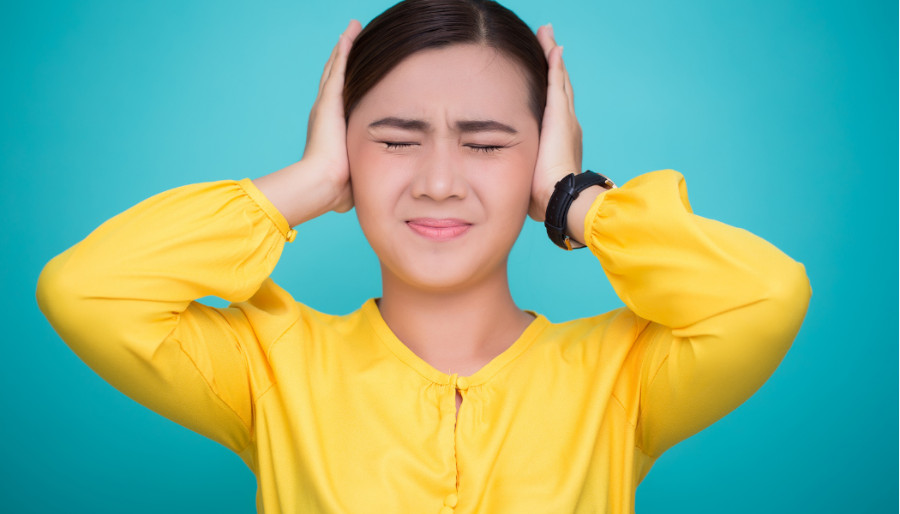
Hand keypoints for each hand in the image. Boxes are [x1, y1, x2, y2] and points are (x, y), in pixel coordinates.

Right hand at [301, 20, 361, 212]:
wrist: (323, 184)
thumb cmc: (335, 189)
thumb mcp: (348, 179)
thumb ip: (352, 179)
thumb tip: (353, 195)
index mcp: (329, 130)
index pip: (339, 101)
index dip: (344, 84)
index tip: (352, 71)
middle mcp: (324, 114)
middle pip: (335, 79)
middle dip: (342, 59)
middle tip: (349, 38)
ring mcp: (326, 105)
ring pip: (336, 69)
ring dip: (344, 48)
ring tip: (352, 28)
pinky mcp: (330, 101)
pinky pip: (339, 69)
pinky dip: (344, 50)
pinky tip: (350, 33)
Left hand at [528, 24, 582, 221]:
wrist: (559, 198)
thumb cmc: (545, 198)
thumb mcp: (534, 180)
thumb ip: (528, 174)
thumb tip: (518, 188)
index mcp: (561, 140)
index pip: (555, 109)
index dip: (551, 89)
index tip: (547, 74)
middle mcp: (567, 125)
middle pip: (559, 88)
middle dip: (554, 66)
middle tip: (549, 43)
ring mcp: (565, 118)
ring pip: (559, 80)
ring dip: (553, 57)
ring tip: (548, 36)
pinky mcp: (559, 116)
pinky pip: (556, 83)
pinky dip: (554, 65)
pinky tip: (551, 47)